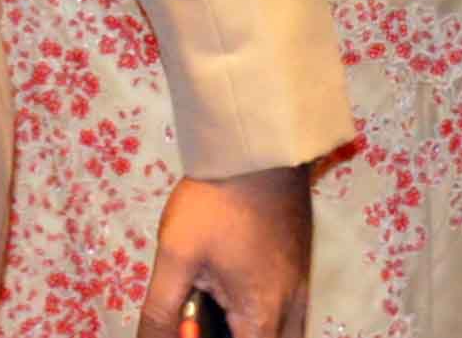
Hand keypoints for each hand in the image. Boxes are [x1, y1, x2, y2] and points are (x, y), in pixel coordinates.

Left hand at [137, 166, 310, 337]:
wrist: (256, 143)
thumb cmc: (215, 201)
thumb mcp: (176, 257)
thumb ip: (160, 313)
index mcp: (262, 312)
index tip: (192, 325)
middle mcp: (292, 302)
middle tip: (209, 322)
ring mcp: (302, 277)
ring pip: (289, 328)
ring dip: (258, 328)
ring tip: (223, 315)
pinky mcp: (301, 256)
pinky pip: (293, 305)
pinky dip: (269, 313)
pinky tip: (240, 290)